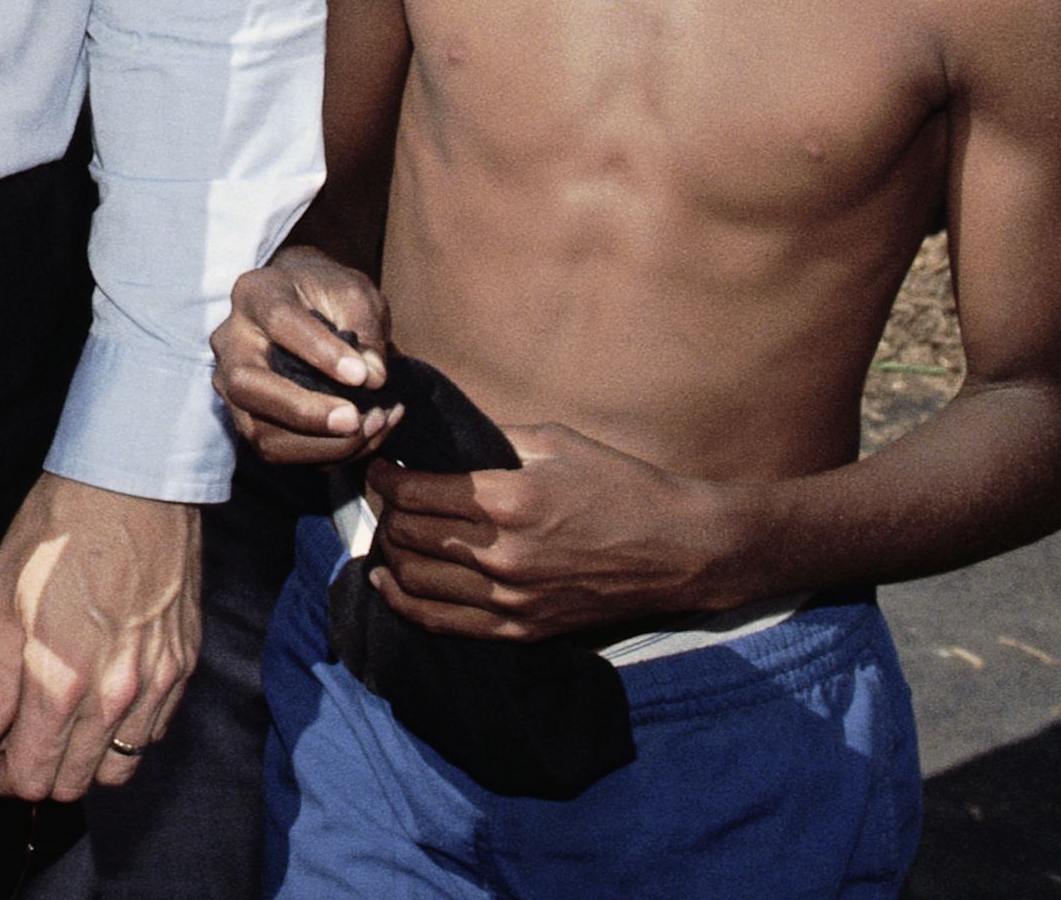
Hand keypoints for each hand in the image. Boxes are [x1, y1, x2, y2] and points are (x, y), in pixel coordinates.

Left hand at [0, 475, 200, 800]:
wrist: (133, 482)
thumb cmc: (60, 528)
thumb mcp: (0, 598)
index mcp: (59, 681)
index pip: (29, 775)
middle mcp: (113, 695)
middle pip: (72, 784)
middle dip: (34, 772)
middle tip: (13, 741)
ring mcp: (155, 684)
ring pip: (117, 770)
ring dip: (81, 761)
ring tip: (58, 725)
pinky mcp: (183, 667)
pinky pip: (153, 733)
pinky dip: (122, 734)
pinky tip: (100, 701)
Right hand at [215, 249, 399, 466]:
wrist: (308, 305)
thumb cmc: (330, 294)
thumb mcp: (355, 294)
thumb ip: (365, 330)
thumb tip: (372, 379)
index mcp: (256, 294)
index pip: (279, 322)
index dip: (320, 351)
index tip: (361, 374)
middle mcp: (232, 341)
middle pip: (246, 384)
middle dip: (303, 412)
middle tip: (354, 419)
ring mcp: (232, 386)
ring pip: (260, 432)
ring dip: (321, 444)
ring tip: (372, 428)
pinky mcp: (248, 419)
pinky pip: (279, 451)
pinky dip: (327, 454)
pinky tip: (367, 437)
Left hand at [365, 420, 742, 641]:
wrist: (678, 549)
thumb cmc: (621, 485)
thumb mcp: (555, 441)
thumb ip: (491, 437)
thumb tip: (438, 431)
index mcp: (508, 499)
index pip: (414, 492)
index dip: (386, 477)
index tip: (382, 466)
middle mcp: (502, 554)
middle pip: (407, 535)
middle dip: (386, 511)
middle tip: (386, 495)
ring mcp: (511, 598)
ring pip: (415, 581)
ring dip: (391, 554)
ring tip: (391, 532)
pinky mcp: (521, 628)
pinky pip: (443, 623)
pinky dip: (406, 602)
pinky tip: (392, 583)